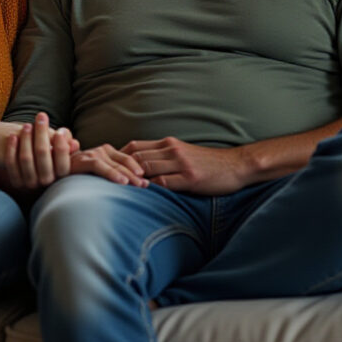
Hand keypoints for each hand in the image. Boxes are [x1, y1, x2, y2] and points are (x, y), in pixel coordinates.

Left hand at [2, 113, 78, 188]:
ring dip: (26, 139)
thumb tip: (74, 144)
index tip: (59, 131)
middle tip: (40, 116)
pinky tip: (12, 136)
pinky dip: (11, 149)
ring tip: (27, 125)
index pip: (63, 162)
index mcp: (61, 174)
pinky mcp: (16, 183)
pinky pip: (12, 165)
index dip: (61, 146)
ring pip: (26, 158)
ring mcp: (31, 183)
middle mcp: (47, 181)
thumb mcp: (61, 145)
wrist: (30, 163)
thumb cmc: (51, 149)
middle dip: (41, 133)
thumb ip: (67, 141)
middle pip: (42, 154)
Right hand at [65, 143, 147, 186]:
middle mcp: (101, 150)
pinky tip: (122, 182)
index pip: (129, 160)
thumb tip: (136, 185)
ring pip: (115, 164)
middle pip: (125, 162)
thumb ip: (113, 175)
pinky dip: (112, 173)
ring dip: (128, 175)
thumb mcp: (100, 175)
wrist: (55, 174)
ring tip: (139, 185)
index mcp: (108, 152)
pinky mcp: (82, 160)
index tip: (150, 182)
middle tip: (148, 186)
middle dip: (137, 175)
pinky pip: (99, 166)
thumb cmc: (80, 178)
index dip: (140, 169)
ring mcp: (92, 154)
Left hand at [120, 137, 249, 194]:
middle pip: (136, 156)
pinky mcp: (190, 178)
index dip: (117, 157)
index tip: (107, 168)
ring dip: (130, 179)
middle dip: (118, 168)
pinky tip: (139, 197)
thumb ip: (164, 158)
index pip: (135, 146)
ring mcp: (181, 163)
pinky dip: (149, 189)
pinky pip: (163, 183)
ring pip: (146, 168)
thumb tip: (141, 168)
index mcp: (169, 144)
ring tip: (116, 190)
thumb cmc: (210, 163)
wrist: (236, 165)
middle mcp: (172, 150)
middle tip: (104, 180)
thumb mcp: (184, 154)